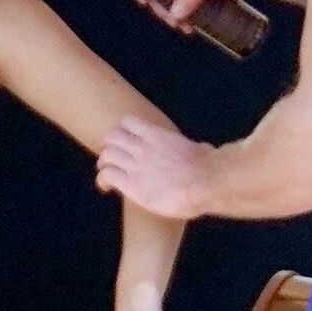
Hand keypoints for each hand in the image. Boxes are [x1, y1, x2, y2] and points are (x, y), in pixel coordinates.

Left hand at [96, 118, 212, 219]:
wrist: (205, 183)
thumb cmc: (209, 168)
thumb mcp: (201, 149)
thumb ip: (194, 148)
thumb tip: (203, 150)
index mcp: (158, 135)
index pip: (128, 122)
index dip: (122, 132)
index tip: (125, 143)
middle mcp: (142, 146)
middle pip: (111, 136)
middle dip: (108, 146)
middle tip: (112, 159)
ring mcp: (135, 165)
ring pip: (106, 155)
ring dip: (103, 164)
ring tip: (107, 174)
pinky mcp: (131, 184)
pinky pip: (106, 175)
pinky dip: (102, 180)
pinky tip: (106, 188)